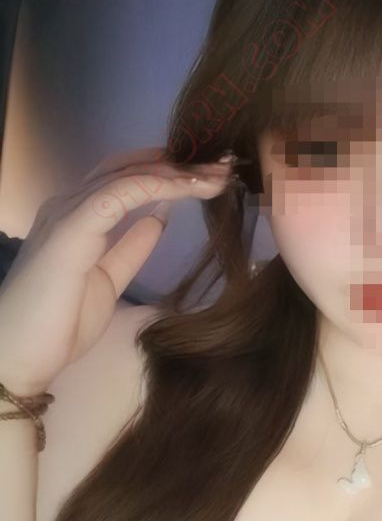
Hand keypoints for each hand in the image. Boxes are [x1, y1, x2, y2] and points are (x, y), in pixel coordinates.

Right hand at [0, 146, 232, 396]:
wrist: (18, 355)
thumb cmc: (58, 324)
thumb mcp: (108, 280)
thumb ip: (131, 248)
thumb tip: (159, 218)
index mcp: (78, 217)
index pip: (126, 178)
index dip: (168, 173)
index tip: (209, 176)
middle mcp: (69, 205)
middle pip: (129, 168)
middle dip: (179, 165)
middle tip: (222, 167)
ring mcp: (67, 213)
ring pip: (128, 175)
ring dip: (176, 172)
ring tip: (216, 175)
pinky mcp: (70, 229)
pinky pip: (119, 195)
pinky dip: (157, 186)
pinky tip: (188, 188)